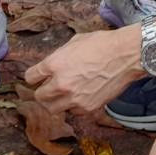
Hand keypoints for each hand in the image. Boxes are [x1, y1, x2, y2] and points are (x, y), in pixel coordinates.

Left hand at [25, 27, 143, 115]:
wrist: (124, 56)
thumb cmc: (102, 44)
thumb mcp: (74, 42)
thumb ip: (59, 56)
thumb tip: (52, 65)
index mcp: (54, 64)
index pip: (31, 77)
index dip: (34, 76)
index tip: (37, 77)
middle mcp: (60, 84)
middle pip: (39, 96)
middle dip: (42, 91)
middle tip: (49, 88)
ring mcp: (74, 99)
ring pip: (53, 109)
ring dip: (55, 102)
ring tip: (63, 95)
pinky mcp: (87, 108)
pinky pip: (72, 112)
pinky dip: (73, 106)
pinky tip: (80, 96)